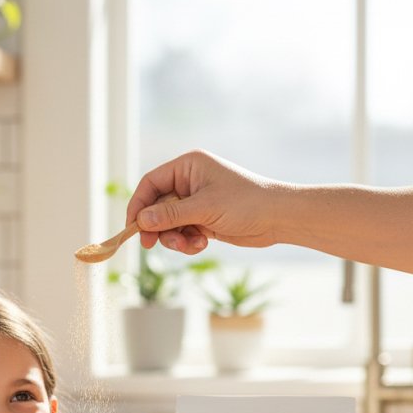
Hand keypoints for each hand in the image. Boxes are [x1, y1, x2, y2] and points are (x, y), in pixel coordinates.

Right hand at [125, 149, 279, 254]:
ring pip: (168, 223)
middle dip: (158, 227)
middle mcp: (189, 182)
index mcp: (188, 167)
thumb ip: (171, 215)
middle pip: (156, 206)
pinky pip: (182, 232)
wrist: (278, 218)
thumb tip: (142, 220)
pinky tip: (202, 244)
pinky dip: (187, 241)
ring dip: (174, 238)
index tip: (133, 227)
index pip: (151, 183)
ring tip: (191, 244)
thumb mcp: (205, 208)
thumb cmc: (246, 203)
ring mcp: (196, 201)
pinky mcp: (203, 218)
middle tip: (153, 246)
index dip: (138, 205)